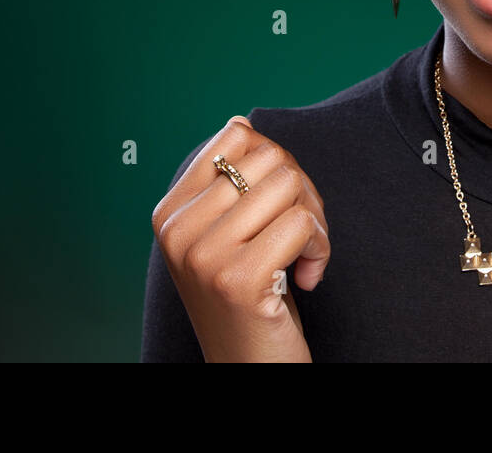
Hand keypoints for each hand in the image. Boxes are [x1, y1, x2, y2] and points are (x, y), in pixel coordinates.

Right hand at [151, 117, 329, 362]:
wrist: (250, 370)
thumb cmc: (251, 299)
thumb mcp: (228, 236)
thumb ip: (232, 184)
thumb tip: (241, 121)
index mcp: (170, 212)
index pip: (237, 136)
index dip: (277, 163)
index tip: (278, 205)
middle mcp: (177, 230)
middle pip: (270, 158)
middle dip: (302, 192)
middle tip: (300, 236)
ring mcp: (203, 255)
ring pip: (290, 186)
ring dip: (315, 223)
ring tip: (302, 258)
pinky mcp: (237, 279)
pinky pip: (303, 224)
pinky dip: (320, 250)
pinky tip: (306, 279)